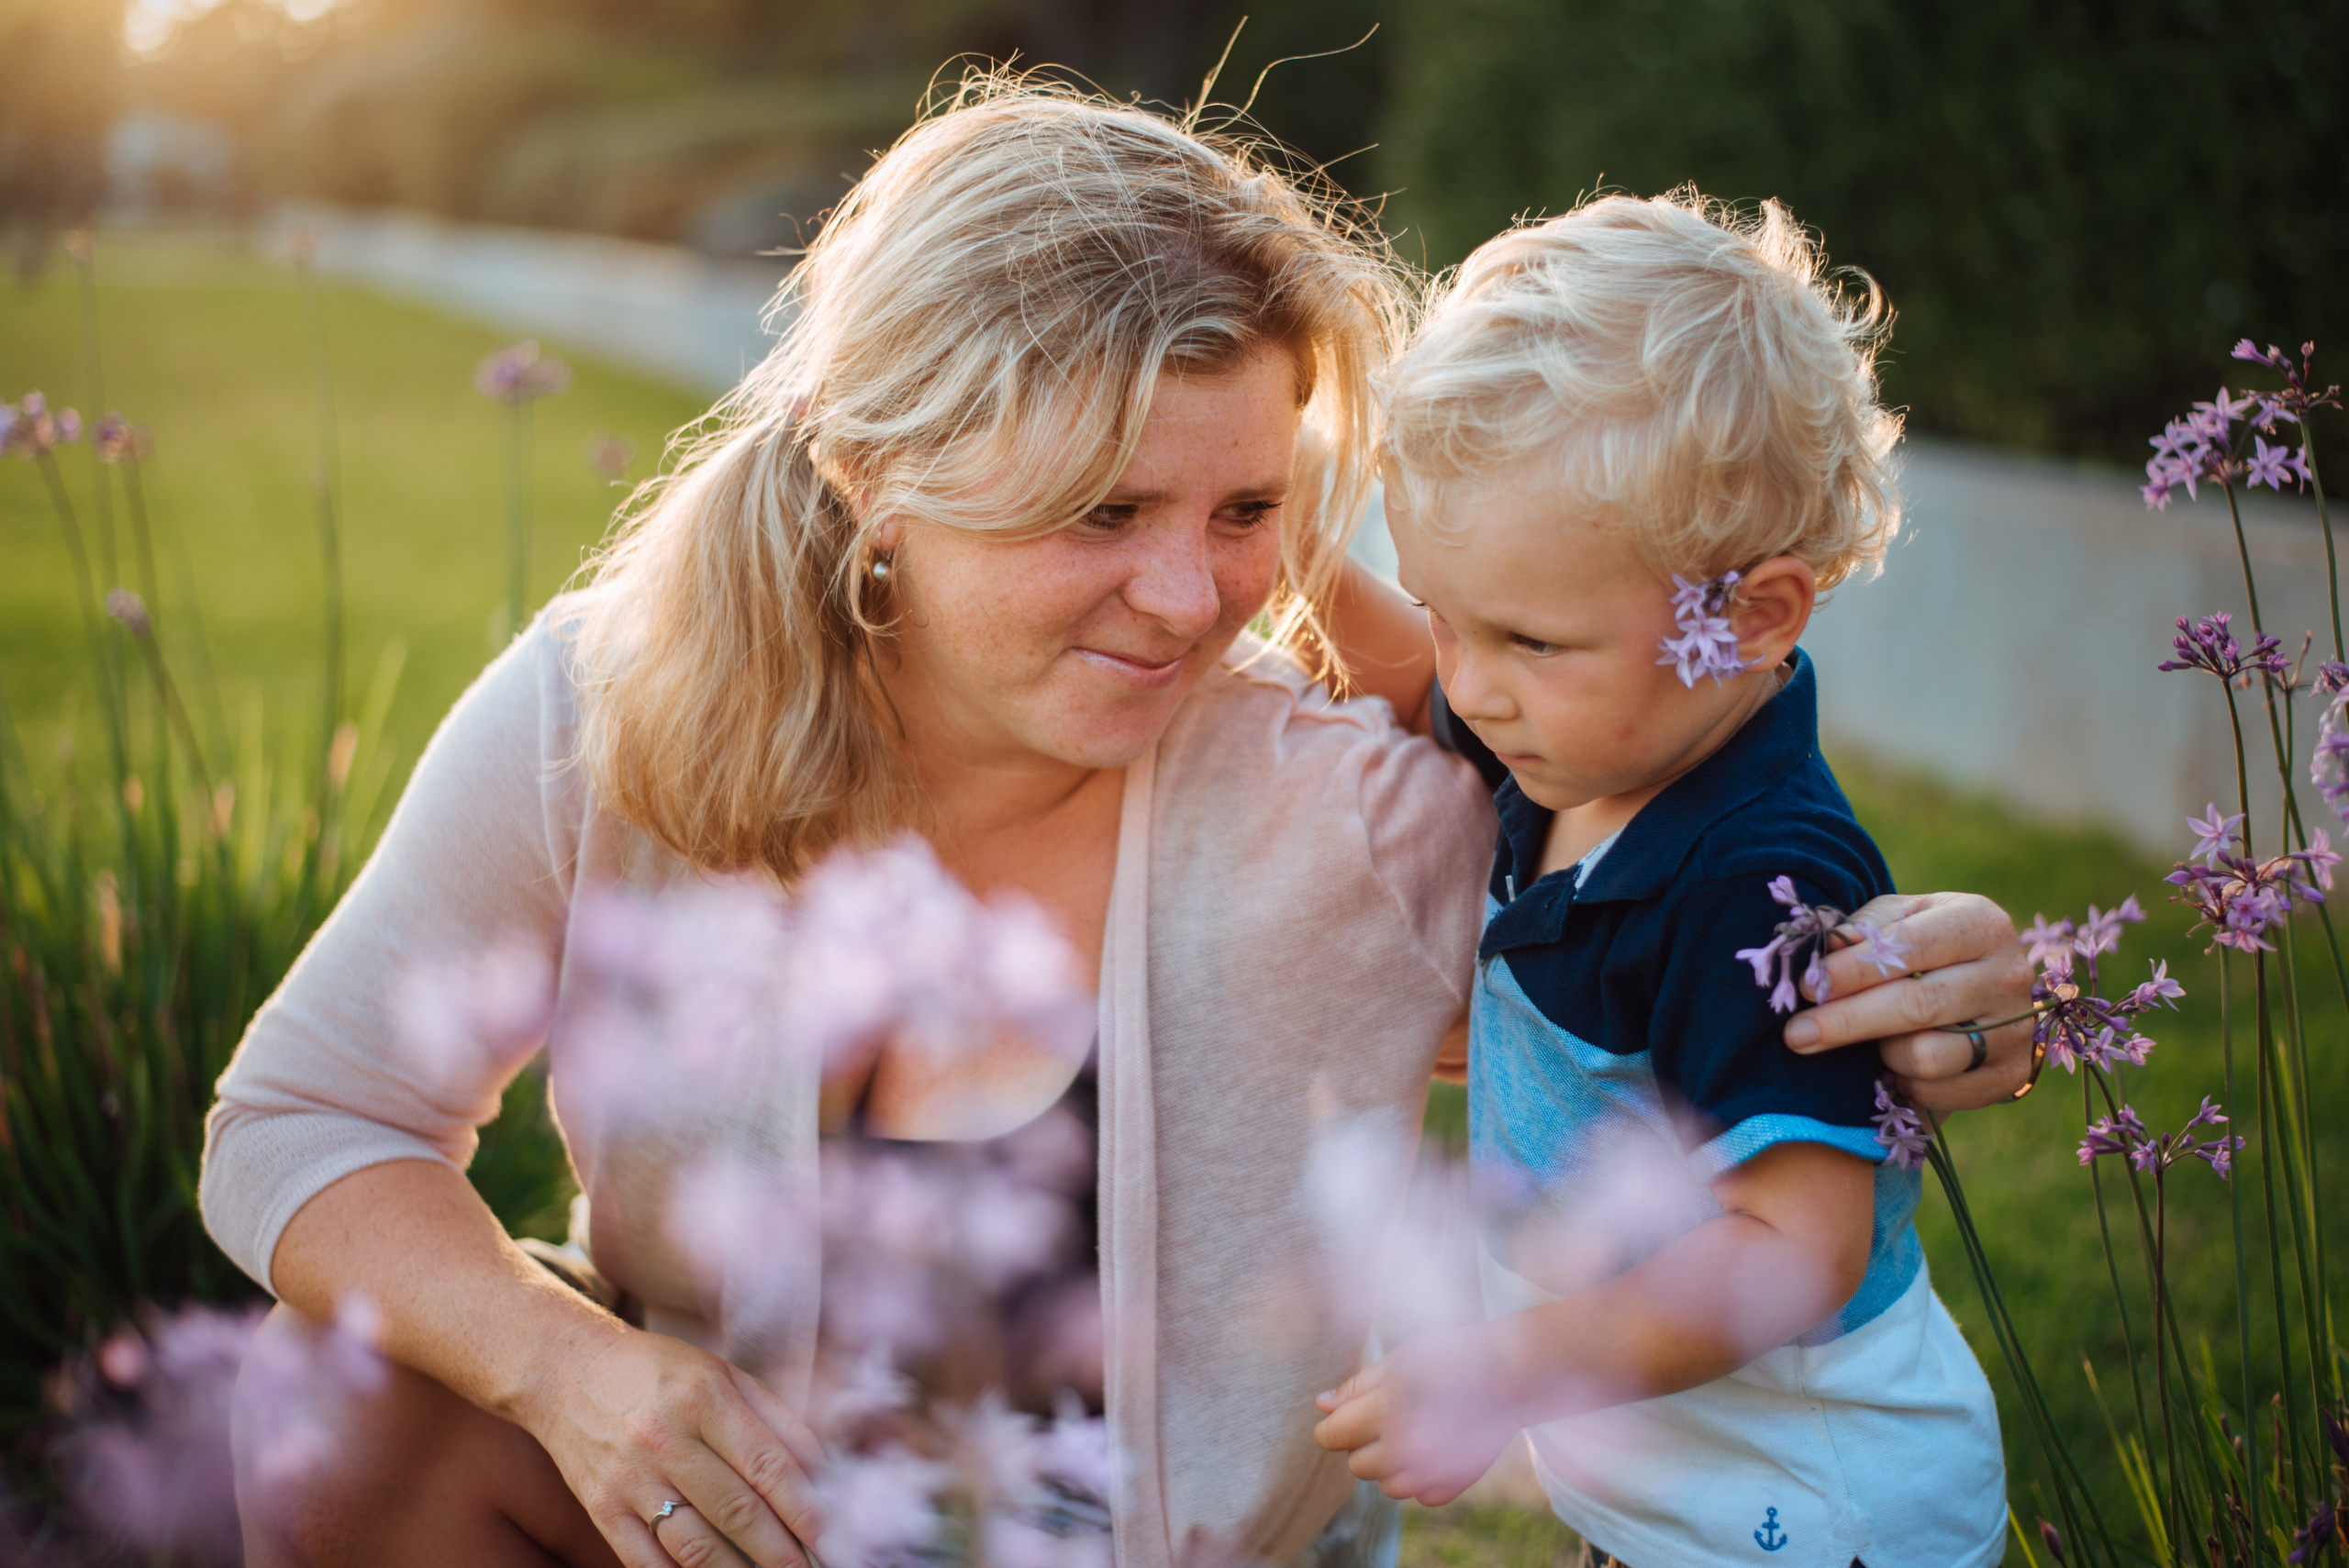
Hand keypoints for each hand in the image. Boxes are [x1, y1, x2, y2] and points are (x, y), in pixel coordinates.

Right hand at [524, 1323, 824, 1567]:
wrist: (563, 1369)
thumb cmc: (657, 1370)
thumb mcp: (722, 1373)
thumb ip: (774, 1418)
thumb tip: (821, 1471)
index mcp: (704, 1398)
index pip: (765, 1463)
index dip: (802, 1506)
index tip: (830, 1536)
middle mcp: (666, 1439)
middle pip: (735, 1510)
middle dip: (780, 1551)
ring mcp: (630, 1479)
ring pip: (694, 1545)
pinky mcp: (602, 1508)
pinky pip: (647, 1560)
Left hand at [1310, 1325, 1519, 1506]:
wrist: (1510, 1375)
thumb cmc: (1450, 1356)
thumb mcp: (1398, 1360)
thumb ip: (1356, 1388)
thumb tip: (1321, 1407)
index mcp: (1387, 1408)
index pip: (1333, 1436)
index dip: (1333, 1427)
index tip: (1342, 1419)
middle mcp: (1406, 1445)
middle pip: (1357, 1465)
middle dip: (1364, 1444)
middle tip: (1390, 1417)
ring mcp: (1431, 1470)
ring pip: (1386, 1486)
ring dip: (1391, 1465)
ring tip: (1413, 1433)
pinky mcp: (1453, 1484)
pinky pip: (1419, 1496)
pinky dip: (1421, 1478)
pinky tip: (1435, 1449)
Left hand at [1783, 891, 2036, 1110]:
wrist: (1972, 988)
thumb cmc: (1917, 947)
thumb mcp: (1893, 921)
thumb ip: (1859, 932)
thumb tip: (1822, 952)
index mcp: (1979, 922)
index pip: (1909, 948)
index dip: (1852, 970)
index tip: (1807, 988)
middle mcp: (2008, 974)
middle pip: (1917, 1006)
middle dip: (1846, 1022)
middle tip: (1796, 1035)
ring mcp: (2017, 1029)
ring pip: (1929, 1056)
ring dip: (1882, 1054)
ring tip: (1866, 1046)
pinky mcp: (2011, 1076)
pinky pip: (1940, 1093)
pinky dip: (1905, 1084)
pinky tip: (1893, 1067)